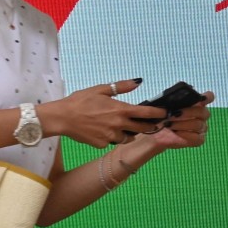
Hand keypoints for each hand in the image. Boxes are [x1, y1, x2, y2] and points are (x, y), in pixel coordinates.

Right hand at [38, 79, 168, 148]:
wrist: (62, 117)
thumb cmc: (80, 101)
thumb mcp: (100, 89)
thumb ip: (121, 87)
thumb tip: (138, 82)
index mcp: (120, 110)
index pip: (147, 113)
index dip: (158, 113)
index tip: (164, 114)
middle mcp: (119, 125)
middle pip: (142, 129)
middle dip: (148, 126)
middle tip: (149, 123)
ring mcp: (111, 137)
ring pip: (128, 137)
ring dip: (128, 132)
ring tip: (120, 126)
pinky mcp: (102, 144)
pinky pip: (112, 142)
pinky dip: (112, 137)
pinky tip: (102, 130)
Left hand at [146, 90, 214, 150]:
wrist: (154, 132)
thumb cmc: (161, 115)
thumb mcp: (162, 105)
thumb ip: (169, 100)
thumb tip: (172, 98)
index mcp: (195, 103)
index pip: (208, 98)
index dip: (207, 97)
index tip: (201, 97)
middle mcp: (201, 115)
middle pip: (203, 112)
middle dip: (188, 112)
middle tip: (173, 114)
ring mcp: (200, 128)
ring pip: (199, 125)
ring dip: (183, 124)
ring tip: (169, 123)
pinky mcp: (197, 139)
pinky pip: (198, 138)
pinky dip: (186, 134)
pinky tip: (176, 132)